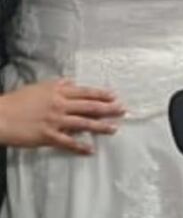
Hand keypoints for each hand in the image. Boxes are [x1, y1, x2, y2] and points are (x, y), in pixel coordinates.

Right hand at [0, 79, 124, 153]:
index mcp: (60, 91)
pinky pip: (67, 142)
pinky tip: (90, 149)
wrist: (2, 116)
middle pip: (90, 107)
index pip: (86, 92)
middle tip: (123, 110)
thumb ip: (59, 84)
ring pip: (83, 124)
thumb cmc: (20, 99)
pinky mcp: (48, 136)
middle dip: (108, 109)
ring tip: (114, 129)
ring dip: (100, 127)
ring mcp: (56, 121)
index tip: (115, 96)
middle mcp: (61, 105)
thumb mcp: (41, 86)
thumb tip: (72, 82)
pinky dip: (80, 146)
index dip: (102, 94)